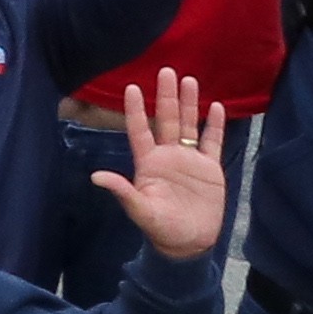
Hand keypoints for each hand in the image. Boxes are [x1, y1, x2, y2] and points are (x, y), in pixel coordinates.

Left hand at [90, 67, 230, 258]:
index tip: (131, 87)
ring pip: (188, 125)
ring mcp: (189, 160)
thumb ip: (123, 192)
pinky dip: (214, 125)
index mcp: (148, 163)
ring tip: (190, 80)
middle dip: (165, 96)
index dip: (135, 110)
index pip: (139, 130)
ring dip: (189, 104)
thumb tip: (96, 177)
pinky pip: (212, 142)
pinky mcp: (210, 168)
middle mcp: (167, 156)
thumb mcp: (140, 210)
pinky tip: (216, 107)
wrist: (190, 242)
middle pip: (165, 119)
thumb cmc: (161, 228)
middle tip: (166, 70)